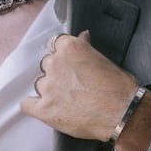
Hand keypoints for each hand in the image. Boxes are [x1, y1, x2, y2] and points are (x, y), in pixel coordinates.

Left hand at [20, 31, 150, 150]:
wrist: (123, 113)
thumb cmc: (119, 87)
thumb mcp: (104, 59)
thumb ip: (86, 48)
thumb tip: (82, 36)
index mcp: (69, 48)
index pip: (55, 44)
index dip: (62, 55)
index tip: (67, 64)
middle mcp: (55, 63)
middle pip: (46, 65)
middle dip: (56, 73)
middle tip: (71, 85)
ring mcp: (48, 86)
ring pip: (39, 84)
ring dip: (49, 90)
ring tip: (67, 100)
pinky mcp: (44, 109)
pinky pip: (27, 104)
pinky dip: (34, 106)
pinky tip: (44, 108)